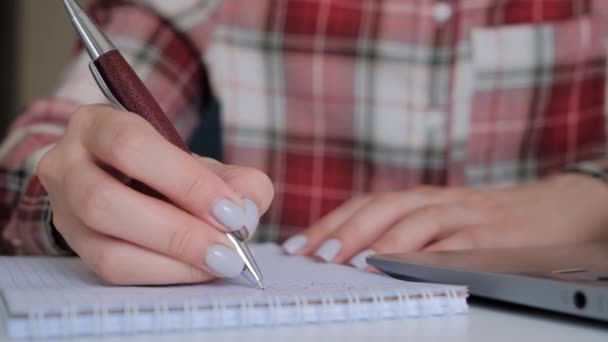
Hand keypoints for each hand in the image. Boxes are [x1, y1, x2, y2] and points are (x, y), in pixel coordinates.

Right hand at [37, 105, 273, 284]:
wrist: (129, 179)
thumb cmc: (166, 167)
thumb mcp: (200, 161)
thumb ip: (235, 179)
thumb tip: (248, 209)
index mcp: (96, 124)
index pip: (131, 146)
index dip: (184, 182)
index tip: (231, 211)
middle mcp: (66, 165)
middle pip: (105, 202)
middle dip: (177, 231)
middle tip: (228, 248)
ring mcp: (63, 211)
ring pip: (106, 249)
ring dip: (173, 261)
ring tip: (220, 262)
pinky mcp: (74, 247)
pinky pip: (114, 272)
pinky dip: (165, 274)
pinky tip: (198, 269)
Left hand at [282, 174, 607, 269]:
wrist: (555, 207)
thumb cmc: (489, 218)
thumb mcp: (442, 218)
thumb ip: (405, 231)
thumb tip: (353, 254)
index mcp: (420, 198)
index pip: (366, 205)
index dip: (330, 222)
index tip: (297, 245)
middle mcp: (437, 201)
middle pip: (382, 208)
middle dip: (343, 230)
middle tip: (313, 254)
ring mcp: (465, 215)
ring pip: (415, 220)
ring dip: (378, 239)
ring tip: (348, 261)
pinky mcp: (492, 234)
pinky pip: (456, 243)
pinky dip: (427, 254)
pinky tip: (404, 265)